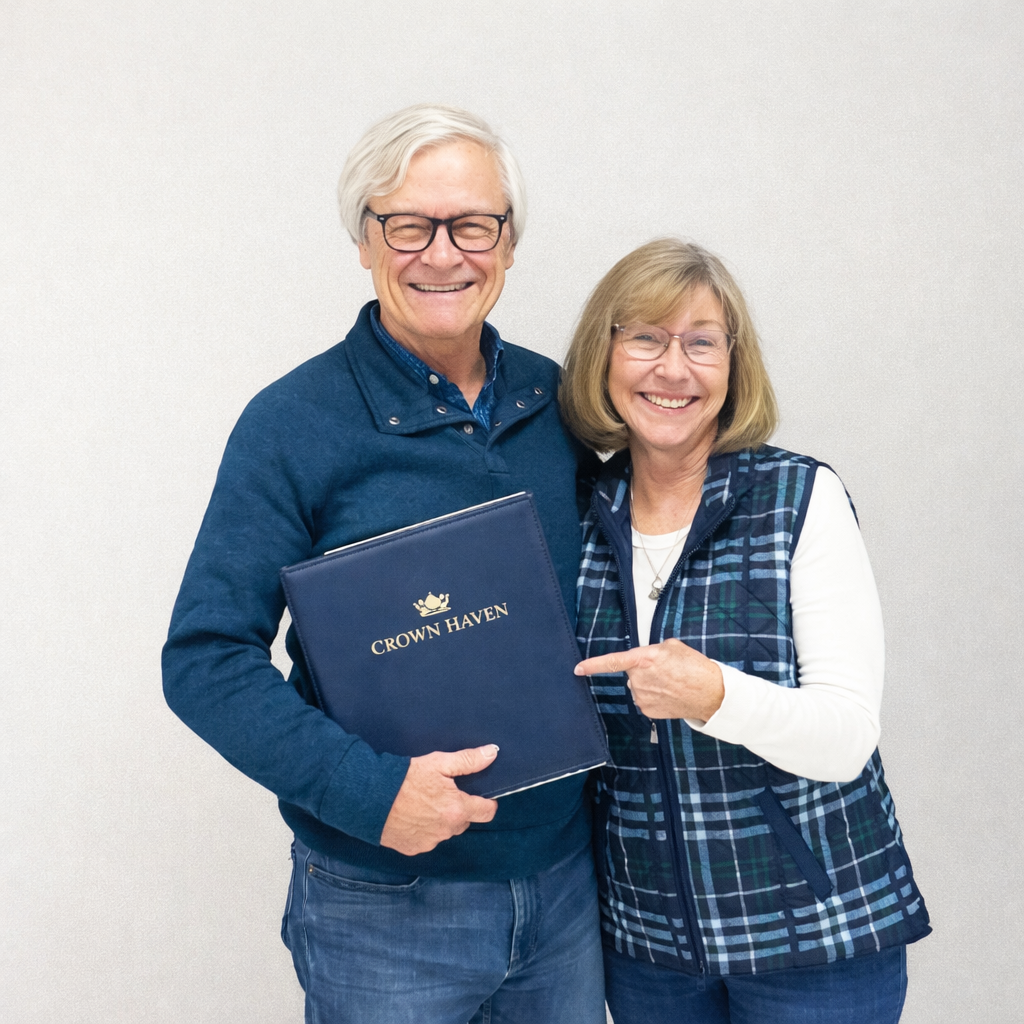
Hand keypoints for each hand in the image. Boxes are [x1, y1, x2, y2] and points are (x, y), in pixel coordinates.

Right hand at [379, 745, 499, 855]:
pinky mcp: (414, 848)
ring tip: (423, 803)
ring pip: (445, 831)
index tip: (479, 795)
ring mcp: (430, 842)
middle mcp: (447, 831)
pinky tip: (411, 816)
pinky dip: (424, 830)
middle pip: (464, 821)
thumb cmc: (405, 778)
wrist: (370, 798)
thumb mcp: (438, 763)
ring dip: (441, 820)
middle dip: (459, 809)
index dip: (486, 803)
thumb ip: (468, 760)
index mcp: (457, 810)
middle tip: (442, 793)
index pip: (487, 812)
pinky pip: (427, 839)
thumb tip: (492, 753)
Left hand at [575, 639, 724, 721]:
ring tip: (671, 682)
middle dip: (643, 671)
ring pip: (638, 687)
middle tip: (665, 671)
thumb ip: (652, 650)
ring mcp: (642, 696)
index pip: (612, 662)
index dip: (593, 665)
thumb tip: (646, 658)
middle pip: (632, 673)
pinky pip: (644, 700)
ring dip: (650, 684)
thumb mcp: (673, 647)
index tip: (578, 668)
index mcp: (643, 659)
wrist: (711, 693)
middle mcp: (639, 679)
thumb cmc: (695, 668)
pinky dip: (654, 697)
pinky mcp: (647, 710)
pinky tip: (669, 694)